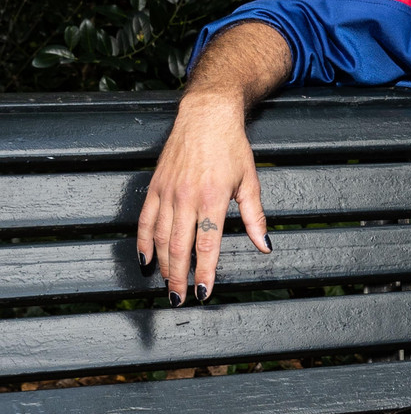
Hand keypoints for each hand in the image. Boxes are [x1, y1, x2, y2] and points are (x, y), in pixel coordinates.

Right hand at [136, 93, 269, 302]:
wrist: (206, 115)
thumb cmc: (231, 147)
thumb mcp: (250, 181)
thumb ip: (255, 217)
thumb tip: (265, 245)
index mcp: (213, 198)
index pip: (207, 244)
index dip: (205, 271)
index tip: (203, 291)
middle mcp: (187, 197)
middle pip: (179, 246)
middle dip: (178, 276)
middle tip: (179, 298)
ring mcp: (167, 192)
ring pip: (160, 237)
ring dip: (162, 264)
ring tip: (165, 285)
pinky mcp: (155, 186)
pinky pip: (144, 219)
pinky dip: (143, 241)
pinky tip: (145, 259)